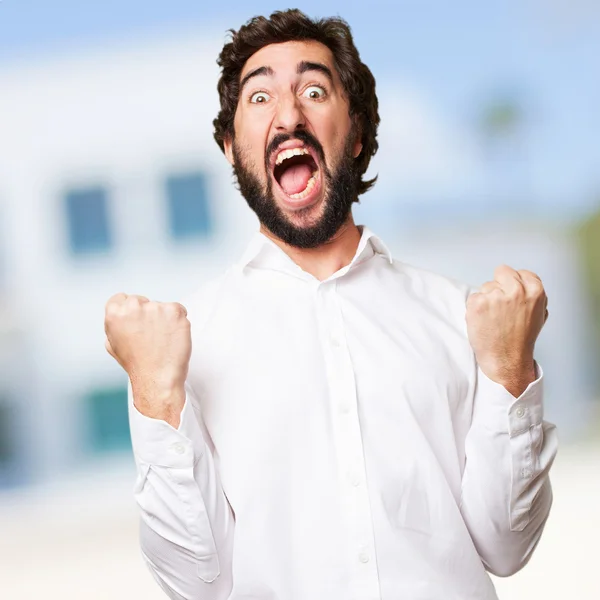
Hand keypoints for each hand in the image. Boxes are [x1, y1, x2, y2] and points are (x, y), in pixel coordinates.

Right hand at [104, 293, 190, 425]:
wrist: (158, 379)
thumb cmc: (137, 365)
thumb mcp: (113, 345)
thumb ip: (114, 325)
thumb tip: (120, 314)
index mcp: (115, 314)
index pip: (122, 298)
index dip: (130, 311)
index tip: (137, 322)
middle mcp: (134, 307)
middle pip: (143, 300)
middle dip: (147, 314)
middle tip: (151, 335)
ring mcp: (156, 308)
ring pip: (161, 307)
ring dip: (164, 319)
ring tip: (162, 340)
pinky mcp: (175, 311)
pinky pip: (179, 310)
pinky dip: (178, 322)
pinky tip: (173, 337)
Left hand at [466, 265, 547, 396]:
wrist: (506, 360)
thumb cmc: (521, 340)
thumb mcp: (538, 314)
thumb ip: (532, 295)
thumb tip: (523, 282)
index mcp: (535, 291)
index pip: (520, 273)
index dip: (514, 284)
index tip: (512, 295)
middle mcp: (516, 291)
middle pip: (502, 272)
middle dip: (499, 285)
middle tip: (500, 305)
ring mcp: (496, 296)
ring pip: (486, 286)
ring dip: (487, 299)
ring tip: (494, 318)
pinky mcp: (478, 303)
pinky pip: (474, 297)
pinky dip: (475, 308)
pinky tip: (484, 321)